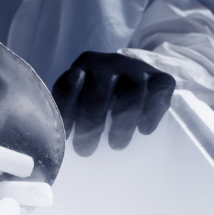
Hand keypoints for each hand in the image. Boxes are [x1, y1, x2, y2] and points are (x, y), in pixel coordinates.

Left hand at [52, 51, 175, 156]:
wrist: (136, 79)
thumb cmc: (97, 101)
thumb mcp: (78, 102)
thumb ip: (67, 115)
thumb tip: (52, 148)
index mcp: (81, 69)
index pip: (68, 86)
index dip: (65, 113)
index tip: (65, 138)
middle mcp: (107, 64)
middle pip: (98, 92)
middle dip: (90, 125)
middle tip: (85, 151)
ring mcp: (136, 68)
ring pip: (131, 91)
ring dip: (122, 123)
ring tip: (116, 145)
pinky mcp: (161, 77)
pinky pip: (158, 91)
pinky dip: (151, 113)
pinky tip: (144, 130)